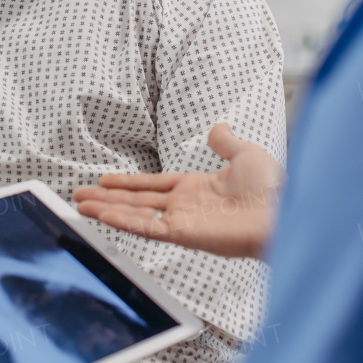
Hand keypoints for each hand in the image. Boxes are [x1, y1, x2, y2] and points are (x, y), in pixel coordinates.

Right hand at [74, 123, 283, 259]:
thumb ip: (226, 143)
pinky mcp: (184, 235)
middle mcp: (185, 206)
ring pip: (134, 214)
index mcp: (197, 188)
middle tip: (79, 194)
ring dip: (106, 209)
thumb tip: (217, 128)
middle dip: (107, 197)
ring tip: (78, 205)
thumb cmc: (271, 187)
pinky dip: (122, 221)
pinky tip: (100, 214)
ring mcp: (182, 221)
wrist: (283, 211)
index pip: (153, 185)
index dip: (129, 182)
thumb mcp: (246, 154)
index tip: (105, 179)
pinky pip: (145, 227)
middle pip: (137, 200)